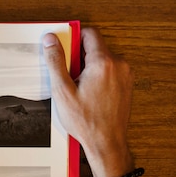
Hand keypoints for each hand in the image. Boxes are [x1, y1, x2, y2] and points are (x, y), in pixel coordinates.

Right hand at [42, 28, 134, 176]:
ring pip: (101, 59)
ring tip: (77, 88)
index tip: (61, 46)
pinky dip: (96, 76)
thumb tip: (50, 40)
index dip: (72, 37)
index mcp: (103, 63)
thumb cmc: (86, 121)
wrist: (106, 142)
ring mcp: (125, 74)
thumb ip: (56, 62)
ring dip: (87, 68)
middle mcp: (118, 65)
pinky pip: (109, 70)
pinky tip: (87, 93)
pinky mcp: (126, 83)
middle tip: (67, 75)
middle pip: (94, 47)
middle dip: (77, 57)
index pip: (88, 33)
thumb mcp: (62, 91)